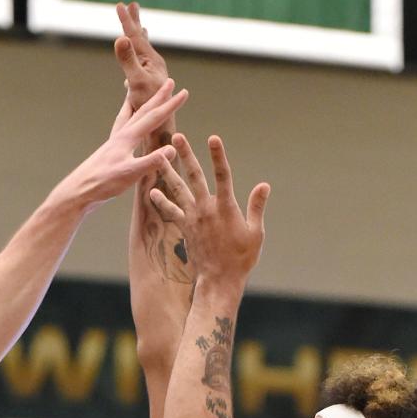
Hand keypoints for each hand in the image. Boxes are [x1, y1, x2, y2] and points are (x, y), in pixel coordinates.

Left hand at [53, 80, 186, 213]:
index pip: (154, 117)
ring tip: (141, 92)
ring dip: (140, 104)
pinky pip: (122, 128)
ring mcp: (114, 142)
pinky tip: (127, 124)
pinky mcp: (109, 151)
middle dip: (158, 97)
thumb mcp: (130, 174)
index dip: (170, 105)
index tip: (185, 92)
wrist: (78, 191)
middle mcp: (121, 135)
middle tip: (170, 82)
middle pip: (143, 110)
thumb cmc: (102, 184)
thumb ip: (151, 161)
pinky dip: (127, 120)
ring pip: (130, 116)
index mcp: (128, 138)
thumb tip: (172, 149)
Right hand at [115, 1, 171, 119]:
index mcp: (151, 61)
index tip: (119, 4)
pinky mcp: (149, 85)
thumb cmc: (150, 106)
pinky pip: (141, 66)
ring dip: (139, 39)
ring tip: (140, 28)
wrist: (161, 127)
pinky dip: (137, 59)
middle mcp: (153, 65)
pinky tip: (135, 64)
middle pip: (142, 39)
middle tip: (132, 4)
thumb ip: (128, 60)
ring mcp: (152, 75)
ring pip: (143, 52)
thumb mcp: (136, 81)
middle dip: (135, 22)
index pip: (135, 36)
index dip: (126, 21)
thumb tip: (121, 38)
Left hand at [149, 132, 268, 286]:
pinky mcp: (185, 229)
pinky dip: (162, 201)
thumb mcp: (256, 233)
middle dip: (186, 155)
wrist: (219, 281)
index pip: (222, 175)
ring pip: (178, 190)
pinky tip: (152, 190)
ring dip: (168, 172)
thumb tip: (264, 185)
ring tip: (158, 156)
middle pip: (195, 176)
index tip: (213, 138)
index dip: (218, 155)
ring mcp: (193, 218)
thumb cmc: (241, 259)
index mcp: (226, 207)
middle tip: (176, 136)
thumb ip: (257, 207)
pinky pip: (171, 212)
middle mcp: (207, 209)